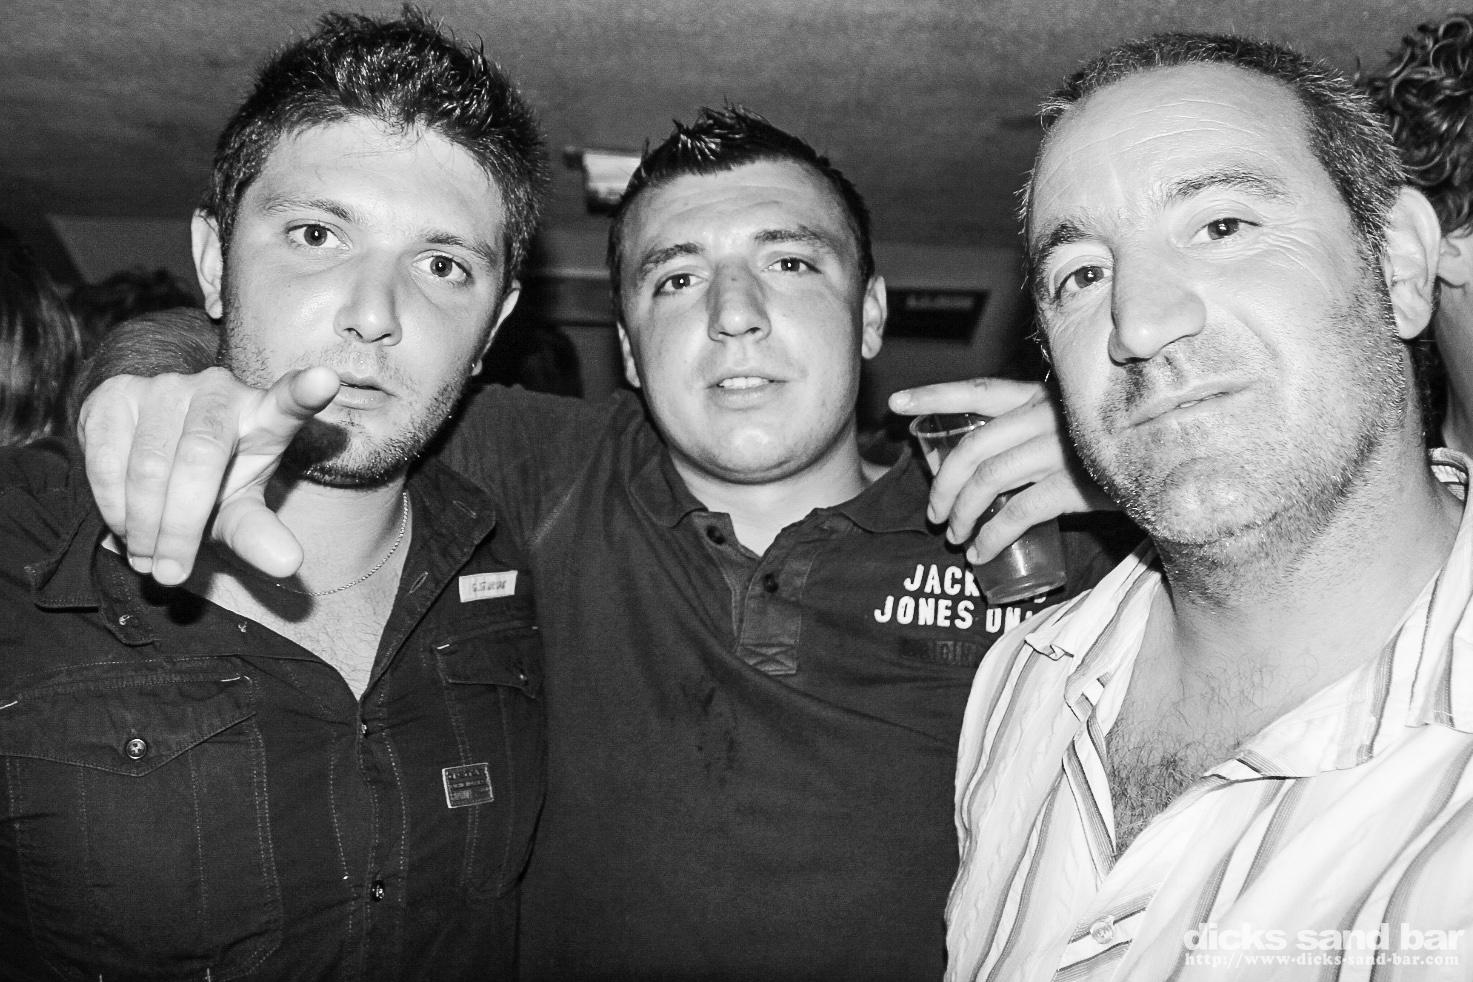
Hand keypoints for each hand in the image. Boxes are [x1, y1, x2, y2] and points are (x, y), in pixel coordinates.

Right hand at [77, 366, 340, 584]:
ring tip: (147, 559)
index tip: (325, 380)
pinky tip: (123, 527)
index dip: (305, 391)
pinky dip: (113, 505)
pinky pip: (107, 457)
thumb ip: (259, 534)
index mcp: (265, 417)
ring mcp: (166, 386)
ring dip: (144, 524)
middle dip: (182, 527)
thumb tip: (288, 564)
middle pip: (202, 457)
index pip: (289, 401)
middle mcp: (219, 390)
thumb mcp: (238, 512)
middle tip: (171, 574)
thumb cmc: (211, 485)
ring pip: (150, 462)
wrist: (149, 459)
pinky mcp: (116, 393)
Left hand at [888, 377, 1115, 563]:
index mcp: (1039, 398)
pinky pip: (1017, 513)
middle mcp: (1045, 416)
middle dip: (943, 483)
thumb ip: (1032, 435)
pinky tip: (981, 552)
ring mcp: (1059, 449)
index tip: (896, 404)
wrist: (1167, 466)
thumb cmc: (1113, 448)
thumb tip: (982, 468)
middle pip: (972, 447)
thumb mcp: (1070, 428)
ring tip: (954, 537)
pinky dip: (992, 535)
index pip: (977, 391)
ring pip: (987, 480)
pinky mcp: (1074, 485)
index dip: (933, 396)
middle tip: (934, 514)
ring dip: (962, 513)